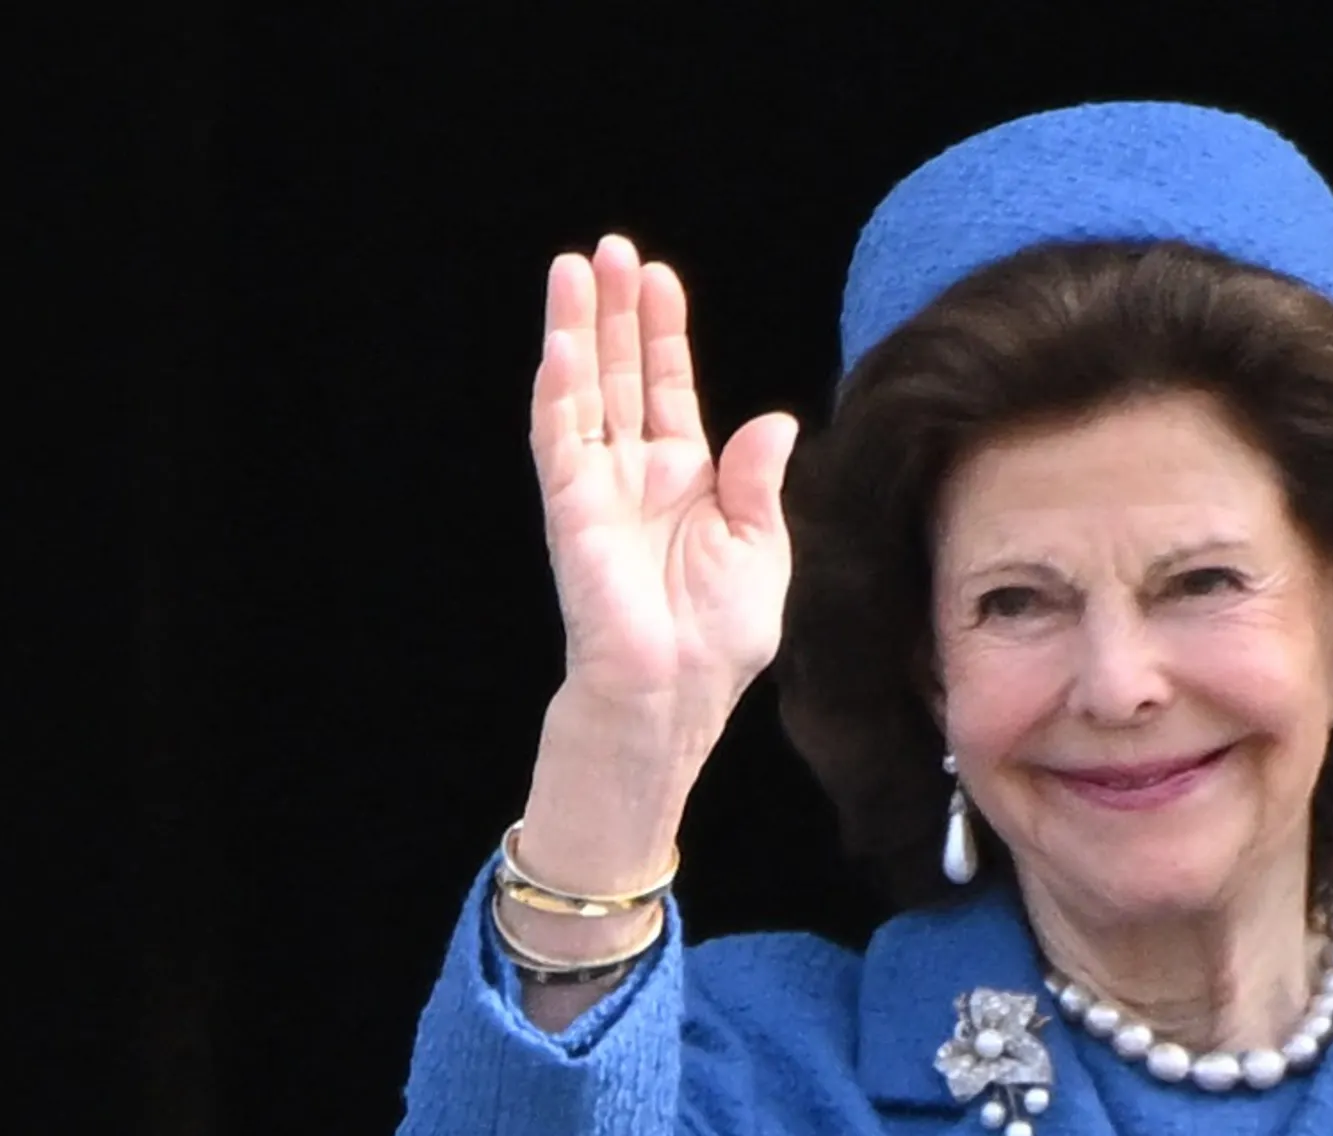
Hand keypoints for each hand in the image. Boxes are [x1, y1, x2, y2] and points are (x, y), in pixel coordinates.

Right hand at [525, 234, 797, 781]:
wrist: (677, 690)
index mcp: (686, 479)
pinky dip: (558, 392)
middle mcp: (636, 473)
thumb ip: (758, 481)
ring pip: (582, 390)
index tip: (658, 277)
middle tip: (607, 248)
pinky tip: (560, 346)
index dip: (661, 332)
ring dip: (575, 330)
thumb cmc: (718, 635)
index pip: (668, 387)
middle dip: (612, 311)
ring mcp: (598, 486)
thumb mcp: (761, 548)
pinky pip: (560, 439)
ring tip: (572, 270)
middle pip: (618, 372)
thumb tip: (774, 420)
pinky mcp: (572, 508)